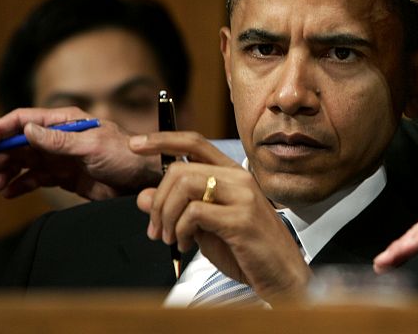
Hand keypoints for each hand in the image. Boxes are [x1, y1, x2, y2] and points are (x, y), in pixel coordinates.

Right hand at [0, 107, 159, 199]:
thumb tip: (27, 130)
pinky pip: (36, 179)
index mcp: (66, 121)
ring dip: (6, 172)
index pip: (23, 120)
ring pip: (24, 162)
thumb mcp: (92, 145)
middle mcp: (60, 137)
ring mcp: (61, 157)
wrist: (145, 180)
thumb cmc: (126, 155)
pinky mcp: (65, 176)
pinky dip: (20, 185)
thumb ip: (59, 140)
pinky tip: (9, 191)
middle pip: (18, 144)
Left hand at [134, 132, 310, 301]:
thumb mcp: (205, 228)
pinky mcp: (241, 219)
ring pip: (184, 185)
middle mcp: (239, 178)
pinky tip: (186, 245)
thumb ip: (179, 209)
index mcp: (232, 175)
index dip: (163, 140)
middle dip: (158, 201)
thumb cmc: (247, 252)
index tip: (135, 145)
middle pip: (181, 168)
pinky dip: (180, 230)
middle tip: (156, 229)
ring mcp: (242, 196)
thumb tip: (144, 196)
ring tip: (170, 239)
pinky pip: (194, 212)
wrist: (282, 276)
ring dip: (166, 215)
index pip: (195, 143)